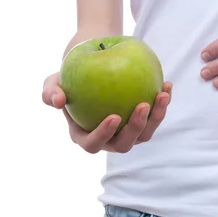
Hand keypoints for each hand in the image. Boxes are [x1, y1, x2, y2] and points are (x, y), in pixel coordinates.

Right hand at [42, 72, 172, 153]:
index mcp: (85, 136)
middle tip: (143, 105)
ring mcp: (128, 133)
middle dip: (136, 128)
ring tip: (162, 94)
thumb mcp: (53, 82)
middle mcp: (109, 140)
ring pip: (145, 132)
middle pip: (125, 143)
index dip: (104, 135)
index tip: (114, 116)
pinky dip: (163, 102)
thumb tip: (58, 101)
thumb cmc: (69, 79)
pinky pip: (156, 116)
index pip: (93, 144)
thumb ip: (50, 92)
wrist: (91, 72)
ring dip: (157, 116)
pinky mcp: (144, 122)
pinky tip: (167, 84)